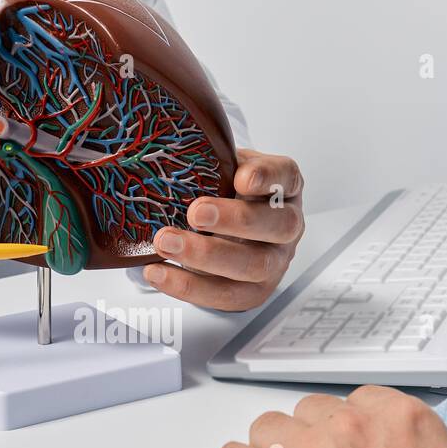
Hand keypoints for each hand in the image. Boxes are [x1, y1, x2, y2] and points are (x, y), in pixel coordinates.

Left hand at [143, 148, 303, 309]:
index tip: (242, 178)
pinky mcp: (253, 292)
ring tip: (165, 242)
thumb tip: (168, 151)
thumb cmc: (226, 194)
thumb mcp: (224, 168)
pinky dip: (188, 286)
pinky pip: (226, 296)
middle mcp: (288, 225)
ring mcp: (275, 262)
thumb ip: (212, 160)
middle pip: (277, 227)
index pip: (286, 177)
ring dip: (206, 256)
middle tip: (195, 213)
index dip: (268, 177)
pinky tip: (158, 271)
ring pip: (253, 266)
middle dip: (235, 221)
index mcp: (285, 187)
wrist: (224, 230)